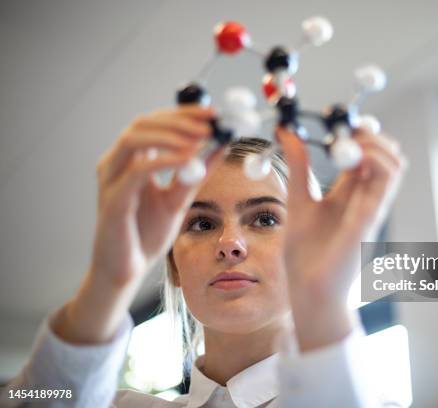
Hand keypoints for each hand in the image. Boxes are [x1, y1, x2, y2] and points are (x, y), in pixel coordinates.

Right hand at [54, 106, 223, 343]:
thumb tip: (222, 146)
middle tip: (210, 122)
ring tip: (202, 137)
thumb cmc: (146, 233)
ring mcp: (111, 179)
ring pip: (135, 139)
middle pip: (143, 123)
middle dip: (179, 119)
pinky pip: (138, 171)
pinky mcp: (113, 200)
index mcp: (131, 159)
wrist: (127, 270)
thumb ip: (197, 173)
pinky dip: (164, 160)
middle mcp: (116, 163)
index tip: (213, 113)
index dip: (183, 113)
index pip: (155, 122)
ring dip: (171, 134)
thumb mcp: (179, 198)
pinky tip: (188, 159)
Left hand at [276, 127, 406, 348]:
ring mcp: (371, 207)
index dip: (358, 132)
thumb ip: (298, 166)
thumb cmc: (305, 252)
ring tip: (349, 142)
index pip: (366, 153)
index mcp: (349, 193)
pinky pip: (387, 182)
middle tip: (344, 130)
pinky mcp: (370, 217)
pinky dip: (374, 159)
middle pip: (387, 155)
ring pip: (394, 164)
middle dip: (370, 135)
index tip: (335, 120)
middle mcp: (365, 197)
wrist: (309, 289)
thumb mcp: (298, 198)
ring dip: (376, 144)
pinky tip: (351, 156)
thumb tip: (287, 132)